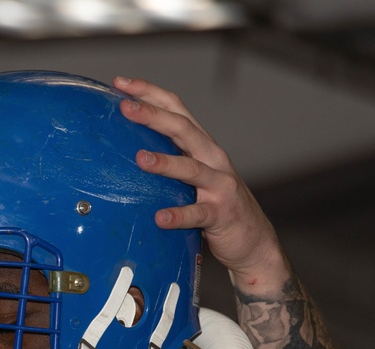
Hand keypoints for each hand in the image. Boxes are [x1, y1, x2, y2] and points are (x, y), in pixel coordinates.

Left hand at [113, 76, 289, 295]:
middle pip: (182, 129)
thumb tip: (124, 152)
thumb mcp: (192, 178)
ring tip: (141, 159)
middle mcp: (213, 159)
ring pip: (192, 168)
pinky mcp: (222, 213)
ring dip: (166, 162)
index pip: (176, 110)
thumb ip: (169, 162)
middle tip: (125, 107)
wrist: (254, 240)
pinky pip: (198, 213)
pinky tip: (161, 218)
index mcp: (202, 146)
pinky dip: (179, 215)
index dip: (150, 93)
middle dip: (153, 115)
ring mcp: (220, 185)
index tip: (121, 83)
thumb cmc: (216, 205)